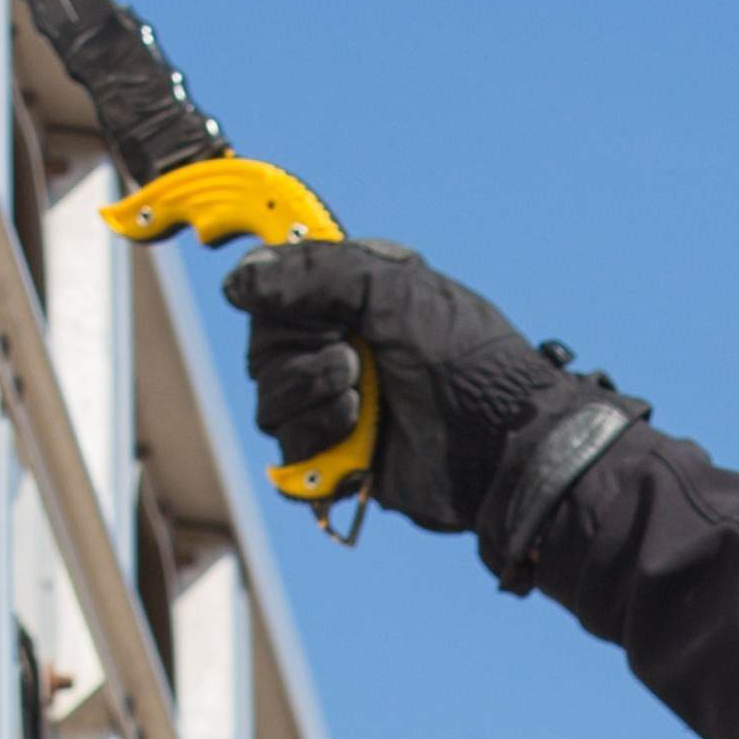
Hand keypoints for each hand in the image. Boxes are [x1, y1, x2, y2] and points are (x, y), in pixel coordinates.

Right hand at [221, 240, 614, 543]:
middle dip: (301, 358)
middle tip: (355, 362)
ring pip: (269, 407)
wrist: (502, 445)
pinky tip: (359, 442)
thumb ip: (315, 272)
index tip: (321, 315)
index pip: (272, 297)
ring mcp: (337, 412)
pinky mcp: (341, 466)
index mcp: (350, 303)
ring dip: (312, 402)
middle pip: (262, 354)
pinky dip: (317, 449)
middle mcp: (337, 352)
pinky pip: (290, 461)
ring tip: (364, 404)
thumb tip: (236, 284)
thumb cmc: (466, 360)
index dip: (282, 306)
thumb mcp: (395, 288)